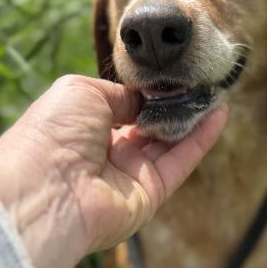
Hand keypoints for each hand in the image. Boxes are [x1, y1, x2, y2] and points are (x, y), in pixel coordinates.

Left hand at [0, 75, 227, 267]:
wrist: (46, 190)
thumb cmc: (54, 132)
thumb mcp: (82, 92)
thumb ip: (119, 93)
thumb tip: (144, 99)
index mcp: (83, 127)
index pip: (122, 107)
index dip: (146, 91)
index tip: (171, 72)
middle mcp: (106, 153)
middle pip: (148, 126)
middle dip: (173, 104)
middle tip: (200, 79)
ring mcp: (129, 176)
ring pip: (168, 143)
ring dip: (192, 117)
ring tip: (216, 91)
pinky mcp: (150, 195)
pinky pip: (180, 162)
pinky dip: (201, 138)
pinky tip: (220, 113)